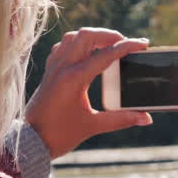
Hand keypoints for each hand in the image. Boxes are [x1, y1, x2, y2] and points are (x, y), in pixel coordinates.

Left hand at [25, 28, 152, 158]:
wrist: (31, 142)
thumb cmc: (60, 135)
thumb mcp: (93, 126)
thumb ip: (122, 119)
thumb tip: (147, 118)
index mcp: (74, 79)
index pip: (106, 54)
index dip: (127, 46)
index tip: (143, 44)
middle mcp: (62, 67)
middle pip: (87, 36)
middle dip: (109, 35)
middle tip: (125, 43)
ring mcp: (54, 67)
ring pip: (74, 37)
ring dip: (93, 36)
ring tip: (108, 45)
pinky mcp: (49, 71)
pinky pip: (63, 47)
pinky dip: (77, 43)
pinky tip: (86, 53)